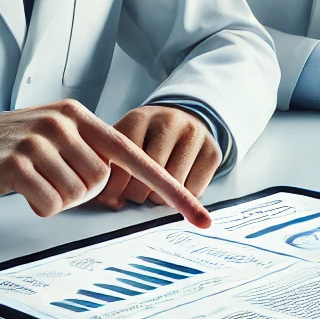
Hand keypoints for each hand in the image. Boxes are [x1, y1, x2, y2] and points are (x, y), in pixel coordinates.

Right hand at [0, 100, 212, 227]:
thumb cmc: (18, 145)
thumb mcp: (59, 137)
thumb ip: (92, 151)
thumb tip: (125, 181)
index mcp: (81, 117)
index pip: (136, 156)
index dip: (170, 188)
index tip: (199, 215)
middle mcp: (64, 122)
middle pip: (101, 183)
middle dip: (79, 192)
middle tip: (51, 180)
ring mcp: (39, 139)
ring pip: (77, 194)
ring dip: (57, 198)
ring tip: (34, 181)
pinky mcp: (17, 161)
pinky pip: (50, 202)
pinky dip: (40, 205)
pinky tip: (23, 189)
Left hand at [94, 104, 220, 211]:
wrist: (184, 120)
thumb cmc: (146, 138)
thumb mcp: (125, 141)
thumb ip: (112, 166)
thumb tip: (106, 201)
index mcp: (140, 117)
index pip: (125, 157)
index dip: (116, 185)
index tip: (112, 200)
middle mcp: (169, 121)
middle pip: (151, 173)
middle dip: (137, 194)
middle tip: (134, 197)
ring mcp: (194, 134)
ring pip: (174, 185)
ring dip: (159, 198)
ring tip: (152, 193)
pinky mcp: (213, 151)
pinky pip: (194, 190)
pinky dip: (182, 199)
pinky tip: (174, 190)